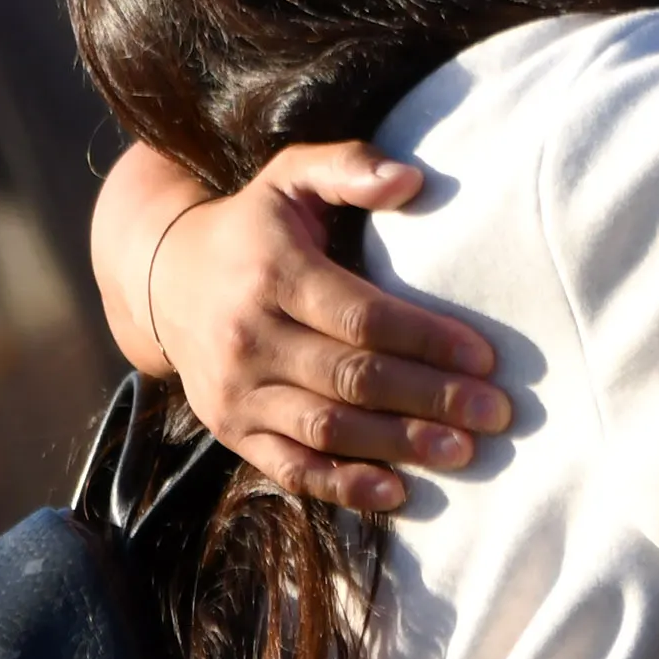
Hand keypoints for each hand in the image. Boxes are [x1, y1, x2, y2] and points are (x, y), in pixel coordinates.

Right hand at [135, 145, 513, 513]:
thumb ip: (350, 167)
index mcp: (272, 271)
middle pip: (353, 378)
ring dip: (401, 444)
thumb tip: (412, 180)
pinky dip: (345, 486)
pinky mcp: (230, 430)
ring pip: (328, 428)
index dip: (427, 340)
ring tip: (464, 451)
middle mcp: (249, 335)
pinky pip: (291, 468)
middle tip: (495, 413)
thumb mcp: (291, 177)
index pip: (363, 315)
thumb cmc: (253, 227)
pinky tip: (398, 491)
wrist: (163, 280)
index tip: (484, 359)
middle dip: (431, 399)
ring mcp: (236, 390)